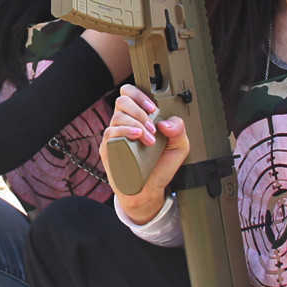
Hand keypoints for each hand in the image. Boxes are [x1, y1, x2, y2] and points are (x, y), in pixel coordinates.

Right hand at [103, 83, 187, 221]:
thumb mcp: (179, 147)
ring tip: (149, 139)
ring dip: (136, 123)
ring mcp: (115, 136)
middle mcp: (125, 124)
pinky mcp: (108, 148)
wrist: (149, 191)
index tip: (153, 108)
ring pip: (118, 116)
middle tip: (152, 127)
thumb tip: (165, 122)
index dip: (139, 95)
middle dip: (140, 111)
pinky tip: (137, 136)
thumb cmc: (160, 167)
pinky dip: (125, 131)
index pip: (130, 95)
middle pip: (122, 101)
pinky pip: (110, 132)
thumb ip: (179, 130)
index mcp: (138, 118)